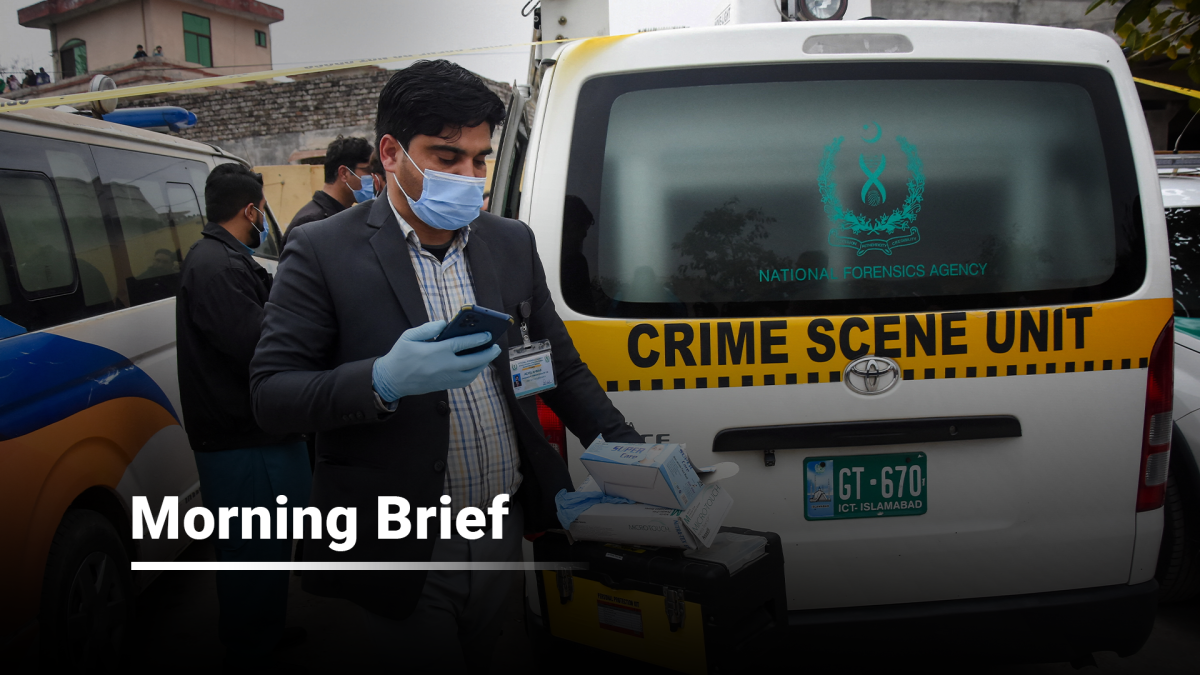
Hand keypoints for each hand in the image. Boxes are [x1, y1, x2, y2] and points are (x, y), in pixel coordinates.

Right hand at [371, 320, 500, 400]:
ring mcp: (446, 379)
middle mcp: (445, 367)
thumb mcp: (409, 336)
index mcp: (437, 352)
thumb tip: (445, 324)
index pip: (463, 344)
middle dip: (487, 353)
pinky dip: (474, 373)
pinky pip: (465, 381)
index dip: (478, 339)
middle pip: (473, 360)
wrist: (392, 380)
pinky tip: (476, 366)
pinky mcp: (445, 386)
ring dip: (483, 364)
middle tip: (496, 346)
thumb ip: (428, 328)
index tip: (489, 334)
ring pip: (472, 373)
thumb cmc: (400, 355)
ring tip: (489, 355)